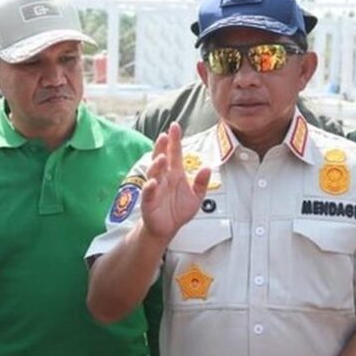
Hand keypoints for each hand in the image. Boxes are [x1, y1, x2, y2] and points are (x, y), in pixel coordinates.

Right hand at [141, 122, 211, 240]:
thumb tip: (207, 168)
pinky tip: (153, 182)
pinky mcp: (148, 201)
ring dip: (156, 164)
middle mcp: (164, 177)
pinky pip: (148, 192)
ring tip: (162, 158)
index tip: (175, 126)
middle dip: (162, 146)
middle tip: (165, 135)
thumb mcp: (196, 197)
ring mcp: (155, 187)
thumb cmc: (178, 210)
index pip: (174, 153)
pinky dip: (150, 186)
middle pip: (161, 158)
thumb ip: (201, 183)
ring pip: (153, 172)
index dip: (174, 140)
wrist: (167, 229)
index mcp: (175, 173)